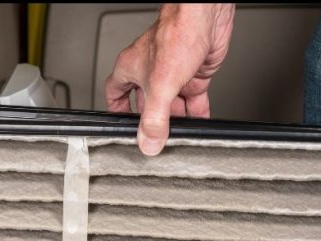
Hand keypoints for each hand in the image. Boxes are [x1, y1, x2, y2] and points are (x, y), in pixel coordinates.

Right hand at [105, 3, 234, 155]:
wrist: (206, 18)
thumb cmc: (177, 35)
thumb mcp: (160, 86)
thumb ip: (154, 119)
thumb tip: (149, 142)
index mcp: (131, 69)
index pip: (115, 94)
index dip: (117, 111)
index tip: (122, 125)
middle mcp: (150, 71)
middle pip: (147, 104)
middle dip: (152, 121)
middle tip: (156, 137)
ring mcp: (173, 73)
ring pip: (171, 103)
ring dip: (176, 119)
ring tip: (179, 135)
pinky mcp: (194, 73)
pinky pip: (193, 99)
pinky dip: (196, 112)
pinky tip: (199, 123)